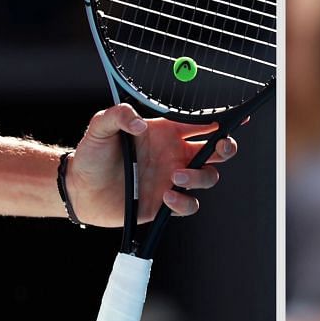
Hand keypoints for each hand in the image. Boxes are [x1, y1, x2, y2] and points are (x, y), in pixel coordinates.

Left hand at [66, 104, 237, 225]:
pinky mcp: (166, 203)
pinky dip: (184, 202)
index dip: (222, 119)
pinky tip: (167, 196)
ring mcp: (172, 179)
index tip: (238, 117)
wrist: (81, 190)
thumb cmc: (91, 155)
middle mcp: (174, 155)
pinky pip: (189, 204)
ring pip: (207, 177)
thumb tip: (140, 121)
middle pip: (215, 151)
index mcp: (165, 132)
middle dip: (226, 147)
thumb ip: (118, 115)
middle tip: (221, 147)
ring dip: (200, 177)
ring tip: (176, 177)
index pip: (201, 123)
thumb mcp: (100, 127)